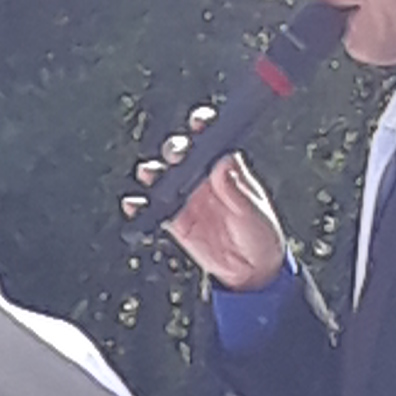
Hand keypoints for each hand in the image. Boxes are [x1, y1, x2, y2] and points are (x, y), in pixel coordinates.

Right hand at [123, 113, 289, 290]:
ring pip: (163, 177)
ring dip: (153, 171)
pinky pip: (153, 209)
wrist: (252, 271)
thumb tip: (224, 162)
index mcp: (226, 168)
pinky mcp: (176, 220)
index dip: (203, 127)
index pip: (212, 139)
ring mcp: (187, 197)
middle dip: (175, 148)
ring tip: (150, 174)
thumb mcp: (255, 213)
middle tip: (177, 155)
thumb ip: (237, 191)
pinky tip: (134, 204)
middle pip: (182, 153)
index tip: (199, 124)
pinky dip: (140, 206)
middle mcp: (204, 177)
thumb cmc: (261, 235)